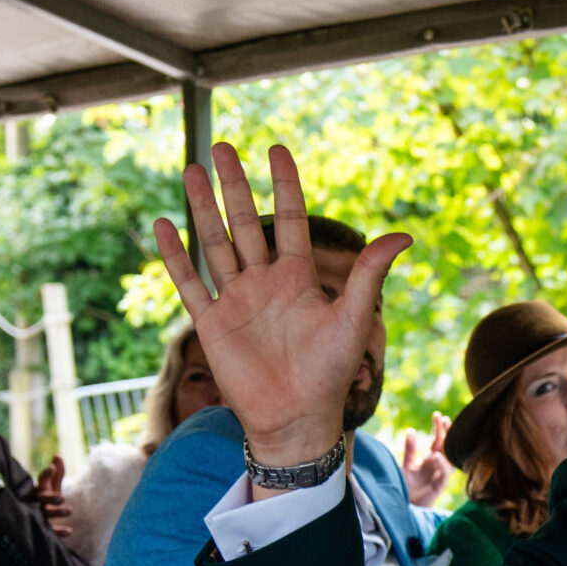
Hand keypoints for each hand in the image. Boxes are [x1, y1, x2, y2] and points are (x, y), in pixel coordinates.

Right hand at [35, 454, 72, 537]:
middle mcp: (37, 502)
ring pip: (46, 514)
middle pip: (41, 499)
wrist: (39, 520)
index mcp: (40, 491)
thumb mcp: (53, 487)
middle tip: (62, 497)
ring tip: (70, 510)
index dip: (45, 474)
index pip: (41, 481)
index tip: (51, 468)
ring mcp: (40, 515)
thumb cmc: (48, 500)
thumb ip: (57, 473)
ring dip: (57, 512)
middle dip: (50, 497)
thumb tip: (57, 456)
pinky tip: (69, 531)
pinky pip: (51, 531)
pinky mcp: (44, 528)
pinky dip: (59, 532)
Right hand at [150, 142, 412, 488]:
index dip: (284, 186)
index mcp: (299, 277)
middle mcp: (265, 282)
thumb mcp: (352, 318)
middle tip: (222, 146)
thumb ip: (368, 274)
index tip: (276, 149)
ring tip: (191, 170)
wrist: (298, 418)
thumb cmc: (330, 373)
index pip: (290, 220)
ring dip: (202, 208)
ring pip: (215, 244)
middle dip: (234, 186)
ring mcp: (236, 301)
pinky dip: (176, 256)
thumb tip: (403, 235)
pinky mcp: (213, 325)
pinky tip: (163, 225)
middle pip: (245, 223)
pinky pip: (190, 284)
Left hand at [397, 413, 452, 506]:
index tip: (438, 415)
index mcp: (430, 458)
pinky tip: (436, 455)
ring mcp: (439, 475)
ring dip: (446, 447)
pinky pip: (444, 473)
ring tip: (441, 434)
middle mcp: (437, 465)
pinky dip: (441, 464)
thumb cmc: (407, 486)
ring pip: (448, 458)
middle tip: (445, 419)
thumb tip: (411, 430)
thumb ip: (410, 449)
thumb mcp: (406, 465)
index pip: (438, 440)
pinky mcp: (439, 486)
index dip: (438, 428)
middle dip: (446, 433)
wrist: (406, 506)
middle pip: (445, 446)